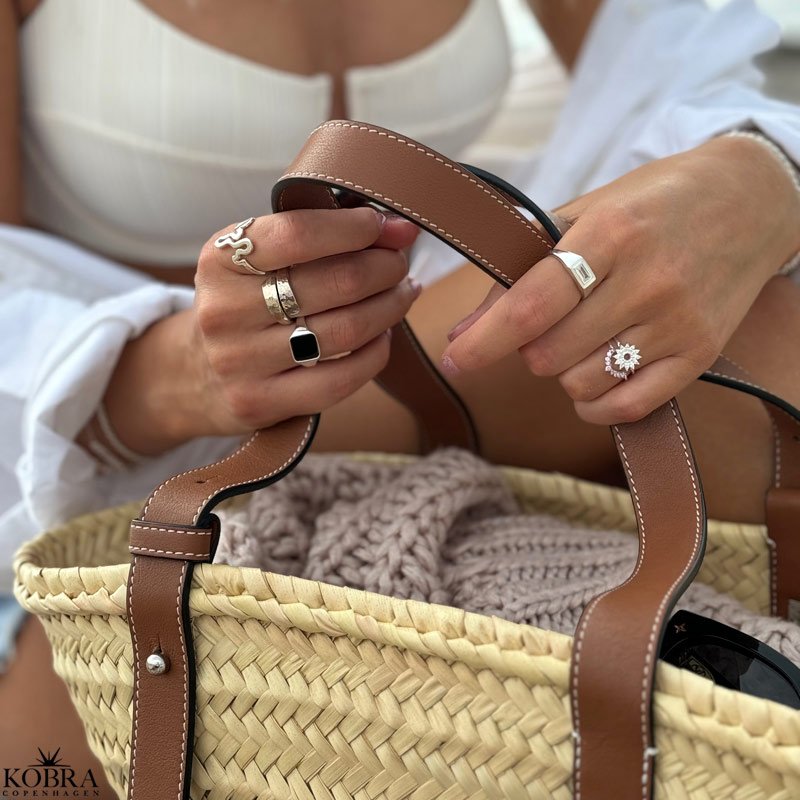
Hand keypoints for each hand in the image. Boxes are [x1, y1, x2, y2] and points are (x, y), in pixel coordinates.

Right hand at [103, 207, 419, 453]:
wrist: (196, 376)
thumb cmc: (244, 305)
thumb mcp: (254, 260)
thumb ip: (313, 237)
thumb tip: (396, 228)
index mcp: (220, 259)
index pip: (299, 234)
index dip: (356, 228)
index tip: (389, 227)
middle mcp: (225, 310)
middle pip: (337, 283)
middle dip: (385, 267)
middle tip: (400, 263)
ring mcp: (240, 362)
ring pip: (345, 331)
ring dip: (389, 308)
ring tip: (402, 294)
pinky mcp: (259, 402)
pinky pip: (340, 379)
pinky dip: (376, 353)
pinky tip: (383, 336)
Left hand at [442, 135, 799, 424]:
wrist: (752, 200)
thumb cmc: (650, 204)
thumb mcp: (581, 216)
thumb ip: (518, 272)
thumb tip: (463, 333)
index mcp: (610, 234)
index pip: (532, 305)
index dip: (484, 341)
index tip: (455, 360)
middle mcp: (648, 281)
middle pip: (548, 355)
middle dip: (529, 347)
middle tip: (547, 322)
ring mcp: (678, 323)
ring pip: (580, 384)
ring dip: (563, 370)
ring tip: (583, 336)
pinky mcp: (701, 355)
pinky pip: (626, 407)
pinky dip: (596, 402)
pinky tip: (597, 375)